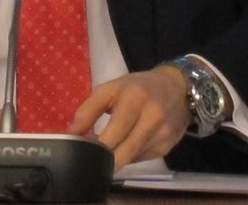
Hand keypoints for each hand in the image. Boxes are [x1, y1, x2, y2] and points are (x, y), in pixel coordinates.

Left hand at [67, 66, 190, 170]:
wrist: (177, 87)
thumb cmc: (138, 87)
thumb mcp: (112, 88)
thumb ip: (89, 109)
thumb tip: (70, 133)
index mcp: (135, 98)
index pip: (115, 130)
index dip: (97, 145)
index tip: (82, 150)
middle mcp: (152, 117)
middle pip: (124, 151)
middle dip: (104, 158)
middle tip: (90, 158)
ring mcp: (162, 134)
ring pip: (131, 158)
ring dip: (116, 159)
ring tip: (105, 152)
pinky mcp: (167, 147)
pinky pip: (141, 159)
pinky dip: (129, 157)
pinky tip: (125, 147)